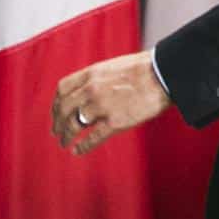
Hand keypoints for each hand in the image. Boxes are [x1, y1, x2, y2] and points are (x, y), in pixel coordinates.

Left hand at [51, 50, 170, 155]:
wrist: (163, 74)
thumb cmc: (143, 68)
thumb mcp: (112, 67)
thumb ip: (97, 78)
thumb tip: (89, 90)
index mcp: (91, 74)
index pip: (62, 89)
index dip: (55, 103)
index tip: (56, 112)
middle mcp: (91, 90)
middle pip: (64, 109)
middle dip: (57, 123)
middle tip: (56, 132)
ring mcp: (102, 106)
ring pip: (74, 124)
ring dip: (66, 135)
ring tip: (64, 142)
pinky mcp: (115, 122)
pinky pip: (93, 137)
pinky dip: (83, 146)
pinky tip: (77, 151)